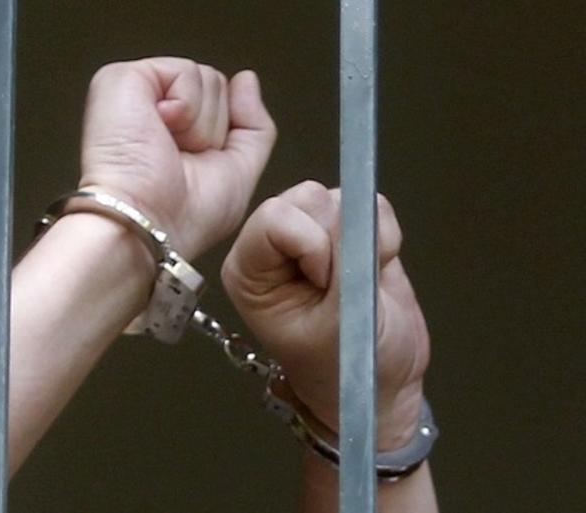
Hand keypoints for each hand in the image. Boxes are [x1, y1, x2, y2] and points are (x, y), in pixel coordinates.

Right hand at [79, 57, 276, 258]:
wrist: (146, 224)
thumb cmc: (183, 217)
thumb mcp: (239, 173)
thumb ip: (253, 125)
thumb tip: (246, 79)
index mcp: (177, 131)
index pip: (225, 105)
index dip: (225, 138)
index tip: (198, 169)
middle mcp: (155, 108)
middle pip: (219, 88)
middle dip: (213, 130)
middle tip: (179, 159)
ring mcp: (138, 91)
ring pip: (208, 80)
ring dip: (199, 125)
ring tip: (166, 150)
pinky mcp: (122, 78)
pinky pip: (186, 72)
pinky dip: (185, 108)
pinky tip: (158, 130)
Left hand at [221, 180, 429, 449]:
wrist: (382, 384)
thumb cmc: (347, 370)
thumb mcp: (342, 325)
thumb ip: (347, 265)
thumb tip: (357, 207)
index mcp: (249, 270)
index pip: (274, 218)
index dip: (311, 244)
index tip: (325, 285)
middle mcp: (273, 244)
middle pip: (307, 199)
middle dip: (338, 238)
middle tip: (344, 288)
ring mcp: (311, 231)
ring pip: (339, 197)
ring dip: (363, 237)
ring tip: (362, 283)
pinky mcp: (348, 228)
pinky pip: (372, 203)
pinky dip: (385, 234)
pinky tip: (377, 269)